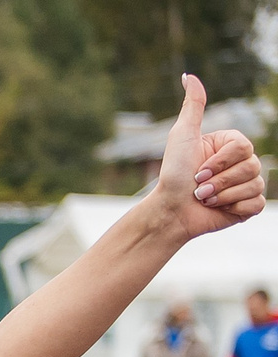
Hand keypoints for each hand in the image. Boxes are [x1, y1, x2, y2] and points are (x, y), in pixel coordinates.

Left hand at [153, 74, 266, 242]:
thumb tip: (188, 75)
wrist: (169, 212)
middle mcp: (241, 162)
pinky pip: (256, 204)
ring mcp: (246, 184)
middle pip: (252, 166)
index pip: (244, 147)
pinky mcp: (247, 206)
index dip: (219, 162)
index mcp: (230, 145)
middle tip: (198, 188)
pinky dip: (234, 209)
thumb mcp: (182, 136)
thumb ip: (193, 106)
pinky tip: (218, 209)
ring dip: (223, 196)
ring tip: (204, 198)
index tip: (196, 170)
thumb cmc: (173, 174)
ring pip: (254, 185)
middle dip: (219, 181)